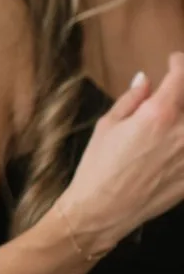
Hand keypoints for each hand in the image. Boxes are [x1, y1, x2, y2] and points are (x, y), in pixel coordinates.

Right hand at [58, 53, 183, 252]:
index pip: (182, 76)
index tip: (173, 62)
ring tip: (174, 118)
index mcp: (158, 114)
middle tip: (175, 92)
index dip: (179, 63)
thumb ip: (132, 100)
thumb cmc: (98, 167)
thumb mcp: (107, 126)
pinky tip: (176, 144)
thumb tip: (146, 80)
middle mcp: (182, 132)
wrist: (101, 211)